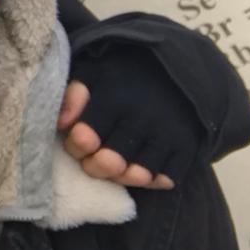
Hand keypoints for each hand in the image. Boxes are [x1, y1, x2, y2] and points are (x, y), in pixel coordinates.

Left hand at [58, 80, 174, 189]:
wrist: (175, 69)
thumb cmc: (123, 76)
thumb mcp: (94, 73)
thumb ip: (72, 95)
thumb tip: (62, 123)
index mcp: (114, 96)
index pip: (85, 137)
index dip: (75, 145)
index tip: (77, 140)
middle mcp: (143, 117)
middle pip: (109, 161)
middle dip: (93, 165)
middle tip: (92, 159)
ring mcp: (168, 133)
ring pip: (138, 175)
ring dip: (121, 176)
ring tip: (115, 166)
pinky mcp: (188, 146)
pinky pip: (165, 179)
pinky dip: (150, 180)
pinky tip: (140, 167)